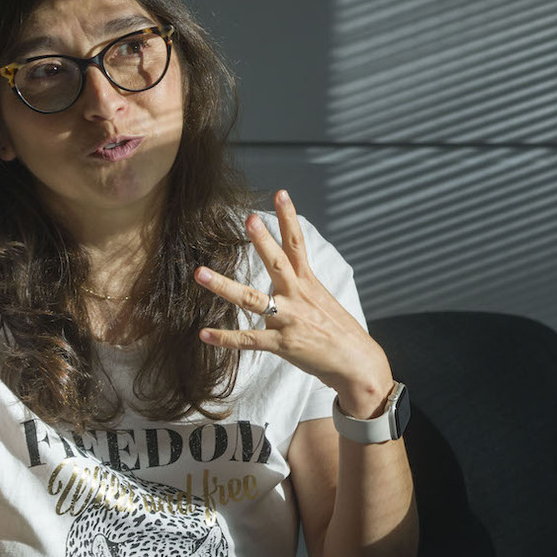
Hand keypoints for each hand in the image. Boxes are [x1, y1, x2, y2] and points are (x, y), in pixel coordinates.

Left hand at [194, 190, 392, 416]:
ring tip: (200, 273)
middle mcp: (297, 296)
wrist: (355, 363)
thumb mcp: (323, 299)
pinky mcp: (282, 343)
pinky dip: (226, 338)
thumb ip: (301, 285)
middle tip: (248, 219)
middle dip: (262, 240)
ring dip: (224, 286)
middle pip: (277, 263)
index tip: (281, 193)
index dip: (289, 217)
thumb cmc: (338, 331)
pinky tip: (204, 334)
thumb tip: (285, 273)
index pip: (298, 243)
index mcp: (308, 283)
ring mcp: (289, 320)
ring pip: (252, 300)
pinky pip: (249, 340)